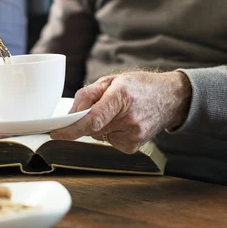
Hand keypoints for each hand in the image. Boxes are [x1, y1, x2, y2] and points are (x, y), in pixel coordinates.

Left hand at [51, 71, 191, 153]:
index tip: (56, 133)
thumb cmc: (138, 86)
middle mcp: (129, 119)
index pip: (92, 119)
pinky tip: (123, 123)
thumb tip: (70, 114)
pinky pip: (108, 141)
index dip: (71, 129)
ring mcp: (133, 135)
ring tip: (118, 112)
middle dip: (87, 119)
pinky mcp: (133, 147)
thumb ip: (87, 95)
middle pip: (91, 127)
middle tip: (100, 106)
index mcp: (121, 97)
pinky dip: (109, 132)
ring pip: (98, 135)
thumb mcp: (111, 80)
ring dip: (100, 126)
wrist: (170, 99)